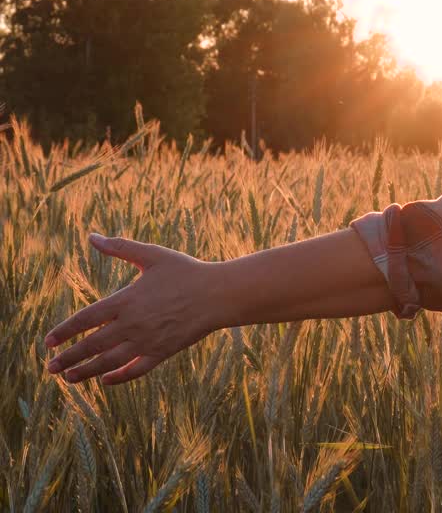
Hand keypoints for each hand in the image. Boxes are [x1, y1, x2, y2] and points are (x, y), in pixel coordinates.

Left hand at [44, 233, 220, 384]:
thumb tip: (91, 236)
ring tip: (68, 378)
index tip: (48, 342)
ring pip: (109, 361)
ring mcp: (147, 341)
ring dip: (86, 371)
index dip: (64, 332)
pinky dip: (118, 377)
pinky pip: (136, 369)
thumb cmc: (187, 271)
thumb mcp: (152, 255)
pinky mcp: (163, 352)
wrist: (219, 294)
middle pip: (92, 345)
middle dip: (68, 358)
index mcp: (126, 300)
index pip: (85, 319)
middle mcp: (132, 324)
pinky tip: (105, 380)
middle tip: (50, 368)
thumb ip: (120, 247)